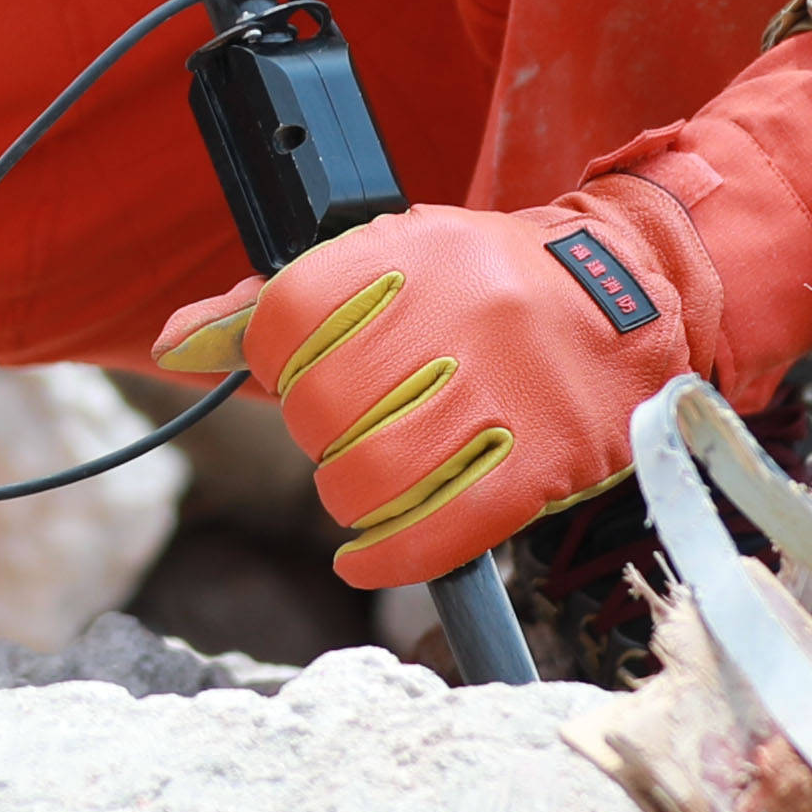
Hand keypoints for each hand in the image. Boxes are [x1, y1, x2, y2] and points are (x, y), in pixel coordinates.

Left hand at [151, 170, 732, 585]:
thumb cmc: (485, 283)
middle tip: (351, 427)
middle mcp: (455, 315)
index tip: (299, 371)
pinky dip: (387, 557)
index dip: (274, 360)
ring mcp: (503, 391)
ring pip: (371, 476)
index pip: (283, 319)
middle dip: (319, 432)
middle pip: (320, 409)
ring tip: (371, 481)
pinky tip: (366, 555)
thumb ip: (272, 302)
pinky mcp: (540, 461)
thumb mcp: (386, 259)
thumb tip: (177, 342)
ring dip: (351, 496)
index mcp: (408, 254)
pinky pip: (439, 532)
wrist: (634, 291)